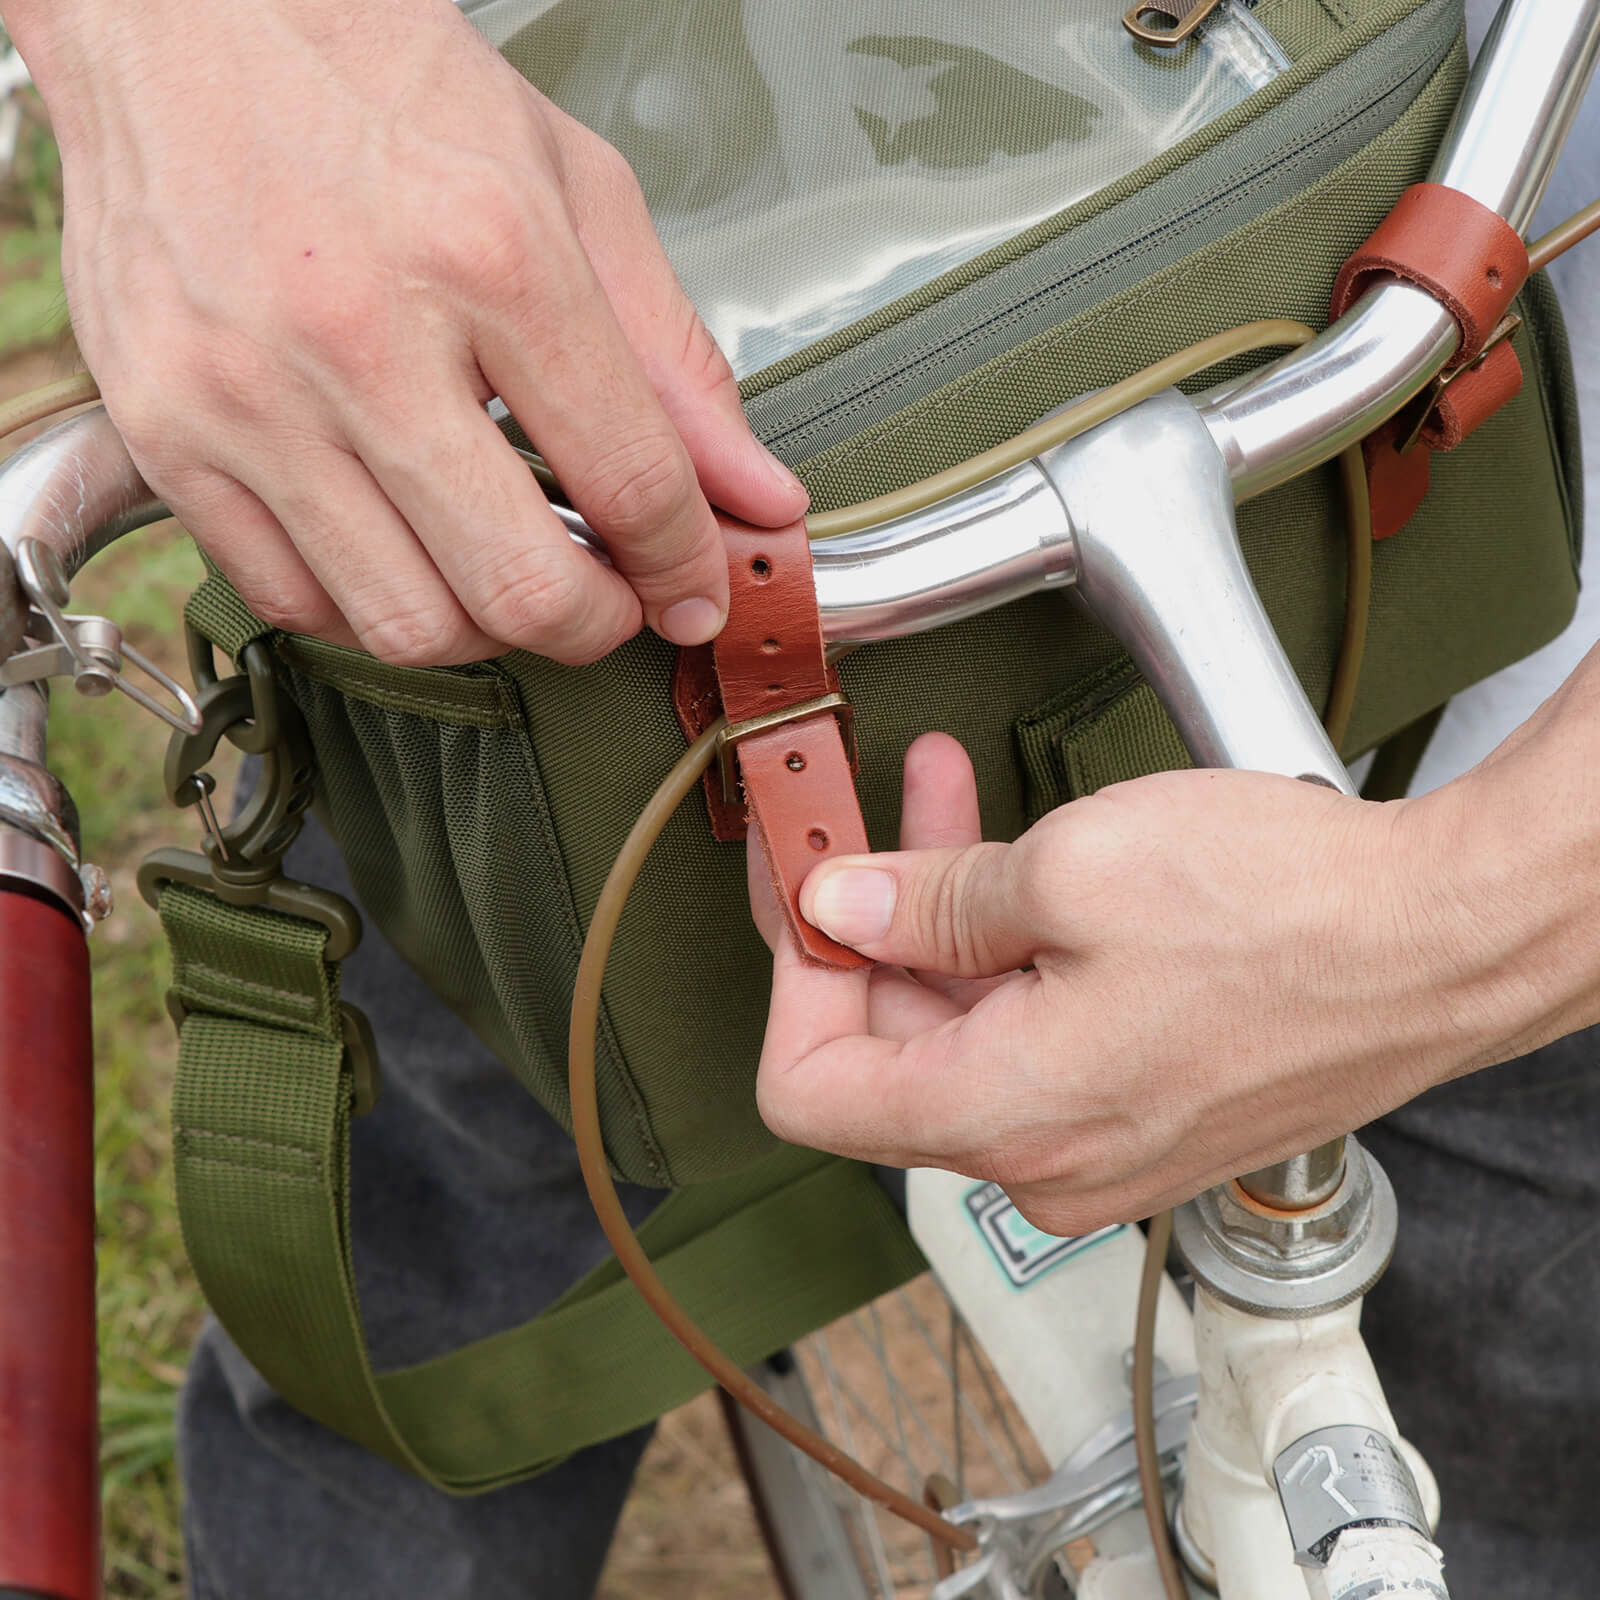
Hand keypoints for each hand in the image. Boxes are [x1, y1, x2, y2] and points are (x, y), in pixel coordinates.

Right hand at [14, 0, 805, 663]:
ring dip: (486, 631)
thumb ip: (675, 361)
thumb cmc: (378, 82)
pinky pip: (292, 602)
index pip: (633, 483)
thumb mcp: (573, 190)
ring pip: (406, 624)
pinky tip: (404, 553)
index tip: (692, 588)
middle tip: (607, 600)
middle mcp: (359, 335)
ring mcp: (246, 395)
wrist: (176, 17)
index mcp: (490, 253)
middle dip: (595, 626)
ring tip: (504, 570)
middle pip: (519, 589)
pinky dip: (370, 610)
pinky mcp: (164, 433)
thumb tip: (757, 496)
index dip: (686, 566)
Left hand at [753, 732, 1555, 1235]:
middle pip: (890, 1046)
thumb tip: (840, 909)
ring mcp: (1102, 1138)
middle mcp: (1045, 1159)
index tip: (803, 886)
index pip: (807, 1091)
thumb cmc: (1290, 914)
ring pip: (966, 1025)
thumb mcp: (1068, 872)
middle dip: (867, 916)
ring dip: (943, 912)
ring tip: (948, 795)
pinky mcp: (1148, 1102)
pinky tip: (1024, 856)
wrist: (1448, 942)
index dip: (790, 976)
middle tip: (866, 812)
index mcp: (1004, 1119)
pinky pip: (1039, 1030)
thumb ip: (925, 903)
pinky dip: (1013, 945)